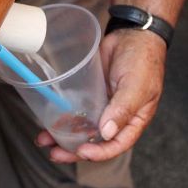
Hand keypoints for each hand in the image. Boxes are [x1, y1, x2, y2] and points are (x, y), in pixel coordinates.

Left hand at [36, 29, 165, 162]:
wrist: (132, 34)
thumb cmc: (143, 60)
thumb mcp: (136, 86)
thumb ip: (122, 110)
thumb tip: (107, 133)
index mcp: (133, 120)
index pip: (117, 145)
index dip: (99, 152)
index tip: (81, 152)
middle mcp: (117, 118)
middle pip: (95, 141)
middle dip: (74, 150)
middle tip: (55, 154)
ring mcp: (102, 107)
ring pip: (82, 128)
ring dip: (64, 136)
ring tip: (44, 140)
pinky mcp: (90, 95)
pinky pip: (75, 111)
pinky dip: (63, 118)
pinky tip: (48, 121)